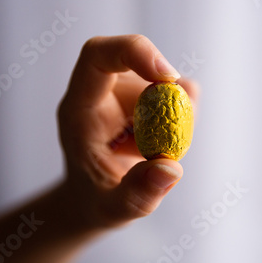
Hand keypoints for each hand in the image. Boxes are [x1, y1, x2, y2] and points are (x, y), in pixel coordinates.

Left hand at [57, 35, 198, 229]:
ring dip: (177, 114)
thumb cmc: (95, 202)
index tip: (169, 78)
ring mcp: (120, 94)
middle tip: (180, 132)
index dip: (134, 52)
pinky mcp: (140, 99)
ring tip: (159, 155)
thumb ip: (138, 195)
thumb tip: (170, 168)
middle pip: (136, 62)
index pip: (98, 56)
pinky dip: (182, 117)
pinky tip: (164, 146)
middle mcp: (98, 93)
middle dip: (168, 90)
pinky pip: (172, 93)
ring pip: (160, 82)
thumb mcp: (112, 210)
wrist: (91, 198)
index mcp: (79, 109)